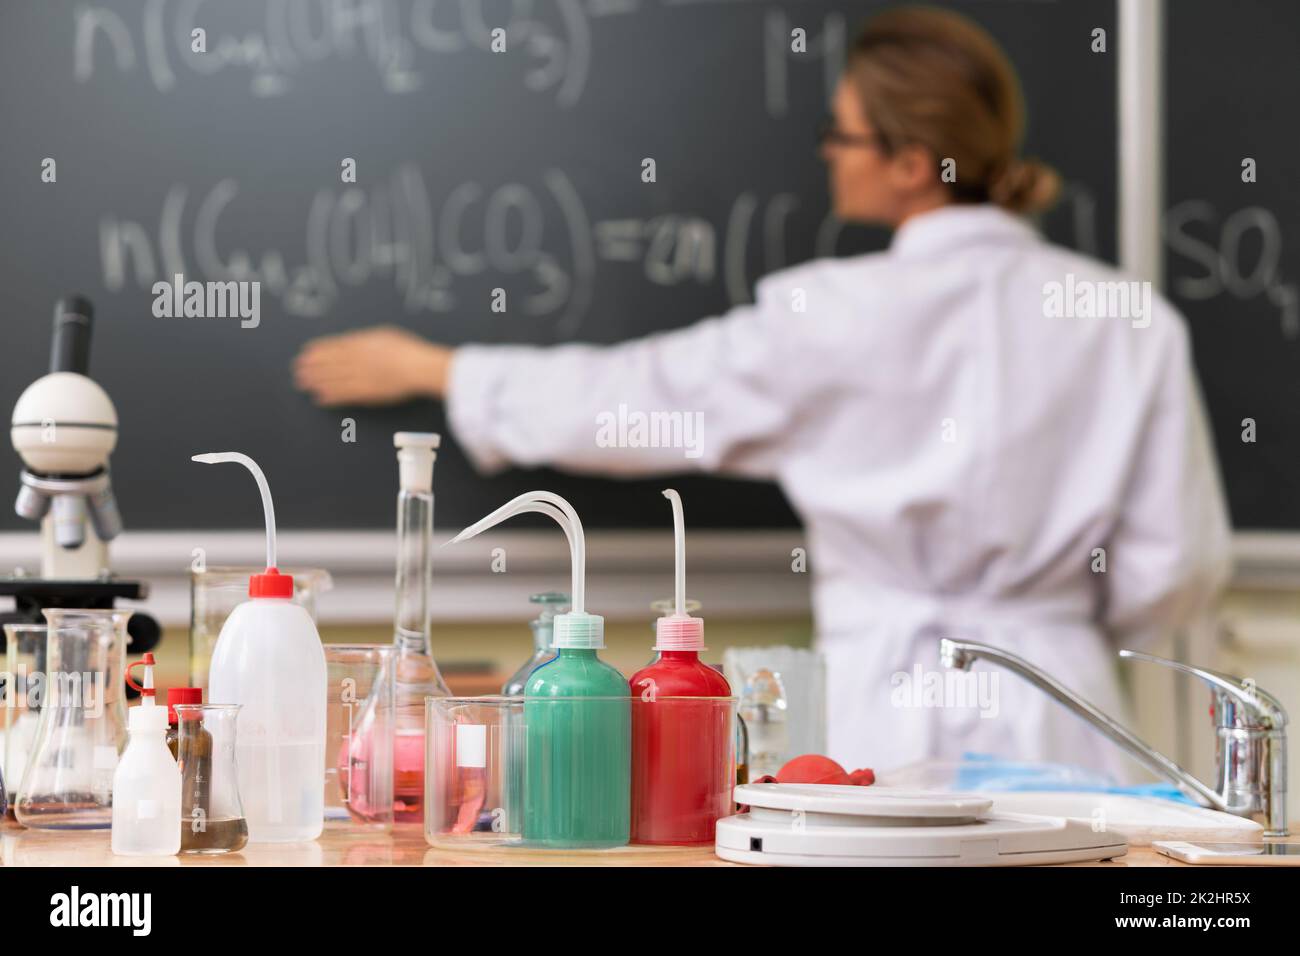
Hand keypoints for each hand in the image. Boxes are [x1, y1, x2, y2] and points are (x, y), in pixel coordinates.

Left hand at [293, 325, 451, 405]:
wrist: (416, 367)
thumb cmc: (407, 350)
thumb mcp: (385, 334)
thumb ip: (367, 338)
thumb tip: (356, 340)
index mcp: (360, 344)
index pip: (333, 347)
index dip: (318, 350)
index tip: (306, 352)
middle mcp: (354, 360)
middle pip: (327, 363)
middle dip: (310, 366)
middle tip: (297, 369)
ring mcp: (358, 377)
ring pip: (330, 379)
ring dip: (315, 381)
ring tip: (302, 384)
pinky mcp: (364, 393)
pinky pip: (342, 395)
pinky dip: (329, 397)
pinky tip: (319, 398)